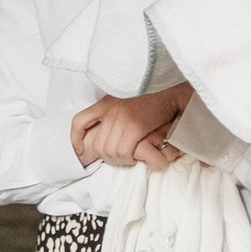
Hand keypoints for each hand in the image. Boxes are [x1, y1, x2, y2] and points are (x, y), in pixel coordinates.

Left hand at [75, 85, 192, 168]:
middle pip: (97, 145)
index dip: (77, 141)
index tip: (82, 152)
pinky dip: (132, 158)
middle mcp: (110, 109)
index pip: (79, 122)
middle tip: (126, 156)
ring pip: (110, 151)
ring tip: (135, 156)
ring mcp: (121, 117)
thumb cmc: (154, 100)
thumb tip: (98, 138)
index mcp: (106, 102)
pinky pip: (124, 151)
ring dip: (123, 159)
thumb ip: (113, 115)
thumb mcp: (126, 103)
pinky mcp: (135, 125)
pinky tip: (141, 156)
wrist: (173, 92)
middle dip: (110, 157)